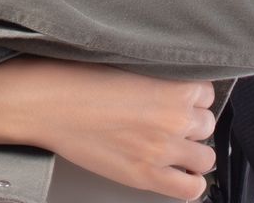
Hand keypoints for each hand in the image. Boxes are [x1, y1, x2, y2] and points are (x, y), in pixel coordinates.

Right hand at [7, 57, 217, 201]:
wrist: (46, 104)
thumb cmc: (75, 79)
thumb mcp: (126, 65)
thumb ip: (156, 78)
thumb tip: (168, 86)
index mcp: (172, 88)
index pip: (207, 94)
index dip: (191, 97)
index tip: (178, 98)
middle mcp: (174, 120)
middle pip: (207, 124)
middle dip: (191, 123)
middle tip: (168, 121)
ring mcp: (162, 151)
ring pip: (205, 157)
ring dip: (192, 152)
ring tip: (172, 147)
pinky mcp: (146, 176)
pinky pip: (190, 189)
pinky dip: (189, 182)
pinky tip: (176, 172)